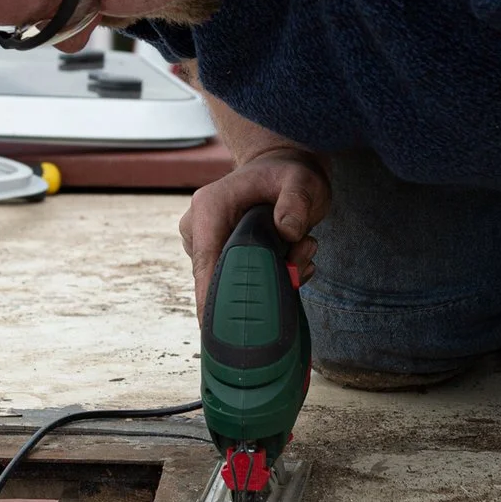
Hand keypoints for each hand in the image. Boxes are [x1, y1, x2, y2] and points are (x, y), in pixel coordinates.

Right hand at [180, 147, 328, 311]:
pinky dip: (272, 277)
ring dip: (273, 277)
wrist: (284, 168)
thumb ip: (295, 201)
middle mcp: (200, 227)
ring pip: (235, 282)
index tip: (212, 332)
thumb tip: (288, 231)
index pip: (205, 263)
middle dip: (260, 284)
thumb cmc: (290, 173)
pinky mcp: (221, 256)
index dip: (209, 299)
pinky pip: (242, 280)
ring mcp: (208, 243)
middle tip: (300, 261)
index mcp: (208, 208)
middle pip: (219, 278)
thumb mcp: (300, 180)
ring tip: (300, 248)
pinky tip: (294, 258)